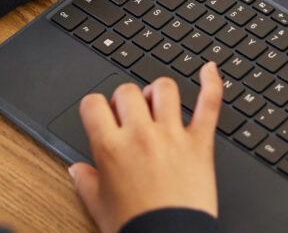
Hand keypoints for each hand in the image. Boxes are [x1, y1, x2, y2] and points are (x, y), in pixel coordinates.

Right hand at [69, 62, 221, 232]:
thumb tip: (76, 170)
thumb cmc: (135, 227)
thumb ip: (85, 182)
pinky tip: (208, 70)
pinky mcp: (200, 143)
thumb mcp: (99, 206)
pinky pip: (209, 104)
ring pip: (164, 89)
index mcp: (111, 147)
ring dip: (157, 92)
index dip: (95, 107)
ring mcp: (172, 135)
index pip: (93, 103)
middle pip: (127, 91)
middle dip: (125, 100)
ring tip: (157, 104)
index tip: (100, 115)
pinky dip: (211, 83)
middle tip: (129, 117)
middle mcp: (140, 135)